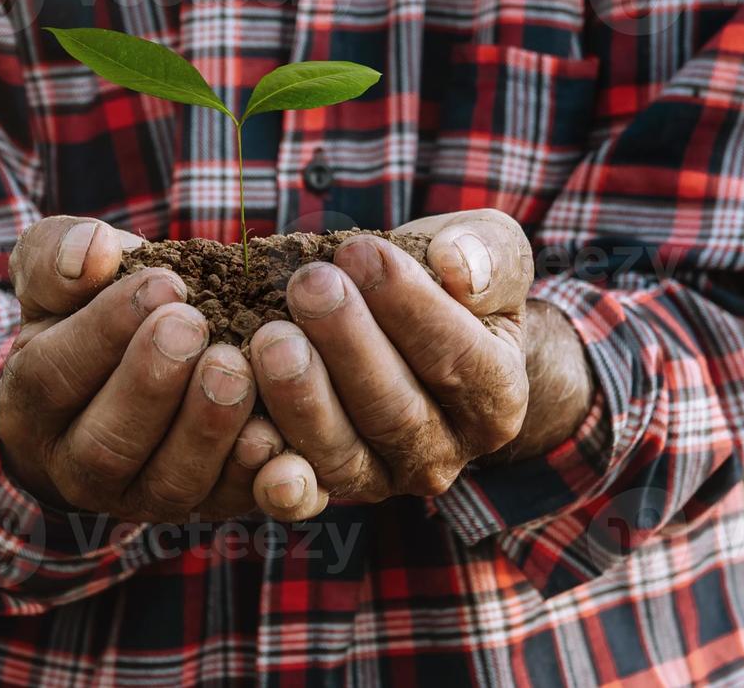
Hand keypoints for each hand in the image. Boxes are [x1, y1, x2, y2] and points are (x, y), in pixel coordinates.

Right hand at [0, 216, 282, 522]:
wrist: (134, 367)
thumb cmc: (90, 311)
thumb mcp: (59, 278)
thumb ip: (59, 256)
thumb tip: (94, 251)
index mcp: (32, 406)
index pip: (53, 376)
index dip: (104, 330)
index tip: (162, 282)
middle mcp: (79, 467)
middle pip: (104, 447)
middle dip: (150, 386)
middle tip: (191, 326)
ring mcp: (144, 497)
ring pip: (168, 483)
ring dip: (205, 428)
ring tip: (236, 368)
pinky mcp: (206, 507)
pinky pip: (230, 502)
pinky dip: (255, 474)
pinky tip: (274, 432)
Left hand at [245, 209, 592, 519]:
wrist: (417, 331)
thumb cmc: (451, 285)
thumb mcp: (488, 253)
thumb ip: (489, 256)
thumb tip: (456, 263)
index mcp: (497, 399)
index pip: (457, 359)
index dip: (409, 308)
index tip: (363, 252)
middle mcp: (444, 454)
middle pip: (395, 411)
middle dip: (348, 345)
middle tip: (309, 285)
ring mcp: (384, 479)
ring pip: (343, 454)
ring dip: (302, 399)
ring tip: (270, 337)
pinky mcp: (328, 488)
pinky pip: (301, 490)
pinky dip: (272, 469)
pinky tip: (246, 430)